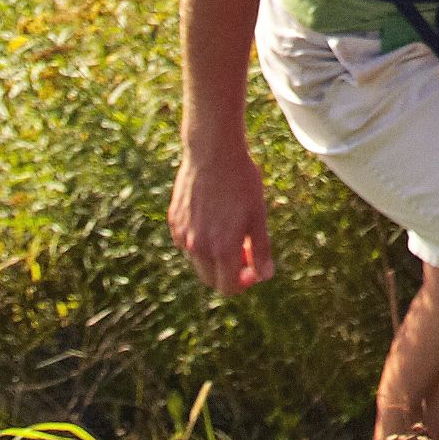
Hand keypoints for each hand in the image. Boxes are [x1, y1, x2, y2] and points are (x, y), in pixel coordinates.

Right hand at [170, 134, 275, 293]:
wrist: (213, 152)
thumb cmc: (241, 182)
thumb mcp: (258, 215)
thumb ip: (261, 250)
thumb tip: (265, 276)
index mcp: (222, 249)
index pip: (227, 287)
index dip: (242, 283)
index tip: (252, 268)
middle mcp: (198, 247)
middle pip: (211, 279)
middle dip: (229, 272)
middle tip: (244, 249)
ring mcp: (182, 234)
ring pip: (198, 261)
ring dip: (214, 256)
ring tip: (230, 229)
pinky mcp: (174, 221)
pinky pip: (186, 242)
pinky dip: (199, 240)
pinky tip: (213, 218)